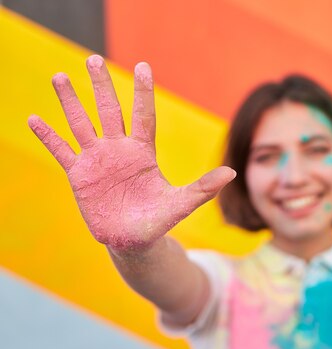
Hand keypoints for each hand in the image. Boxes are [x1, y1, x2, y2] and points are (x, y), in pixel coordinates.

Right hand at [29, 55, 234, 250]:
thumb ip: (203, 187)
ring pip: (82, 124)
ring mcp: (97, 160)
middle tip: (93, 60)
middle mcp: (119, 150)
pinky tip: (34, 119)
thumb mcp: (182, 203)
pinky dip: (49, 137)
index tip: (143, 66)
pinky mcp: (80, 175)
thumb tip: (232, 173)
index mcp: (143, 152)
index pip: (143, 115)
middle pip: (109, 110)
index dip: (143, 91)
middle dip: (102, 85)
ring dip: (71, 102)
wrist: (133, 241)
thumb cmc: (158, 220)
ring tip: (59, 77)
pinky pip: (61, 151)